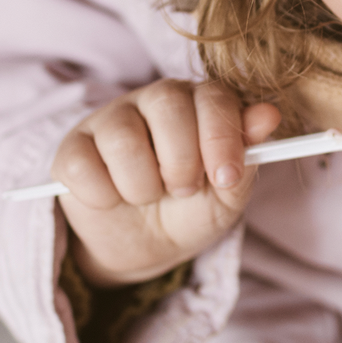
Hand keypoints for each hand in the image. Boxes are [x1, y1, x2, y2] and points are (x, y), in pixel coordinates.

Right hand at [52, 79, 280, 286]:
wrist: (149, 247)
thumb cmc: (193, 209)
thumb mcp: (228, 191)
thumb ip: (248, 153)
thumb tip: (269, 114)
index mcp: (198, 102)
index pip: (212, 96)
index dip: (221, 136)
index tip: (225, 177)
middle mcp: (153, 100)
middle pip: (167, 103)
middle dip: (182, 160)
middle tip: (183, 189)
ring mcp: (108, 120)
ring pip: (123, 139)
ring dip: (143, 186)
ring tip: (148, 196)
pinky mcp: (72, 148)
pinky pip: (82, 166)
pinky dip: (103, 196)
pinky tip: (113, 199)